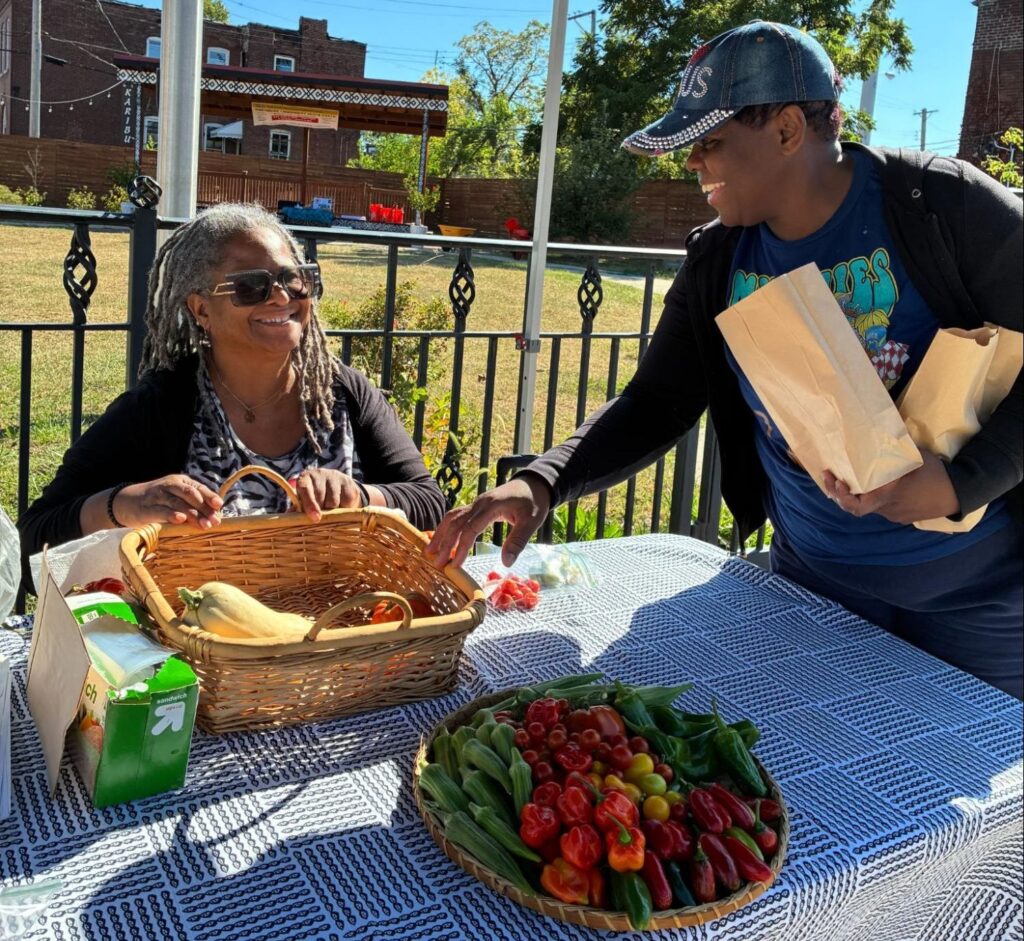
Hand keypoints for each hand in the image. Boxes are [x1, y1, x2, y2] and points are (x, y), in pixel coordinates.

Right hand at [114, 475, 222, 528]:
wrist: (126, 502)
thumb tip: (215, 516)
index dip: (210, 497)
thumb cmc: (159, 501)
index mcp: (179, 481)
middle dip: (204, 508)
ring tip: (204, 525)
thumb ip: (193, 504)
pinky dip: (171, 515)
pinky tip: (181, 520)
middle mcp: (169, 485)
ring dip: (193, 515)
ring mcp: (157, 496)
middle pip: (190, 494)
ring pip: (178, 503)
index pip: (198, 487)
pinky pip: (161, 511)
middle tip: (215, 521)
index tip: (219, 506)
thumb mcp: (176, 497)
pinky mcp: (146, 508)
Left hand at [292, 468, 364, 520]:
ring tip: (330, 510)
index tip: (315, 518)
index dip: (309, 504)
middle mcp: (319, 474)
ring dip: (332, 511)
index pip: (305, 489)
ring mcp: (335, 476)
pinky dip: (344, 509)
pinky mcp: (348, 483)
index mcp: (304, 478)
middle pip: (320, 497)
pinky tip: (341, 507)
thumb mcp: (304, 501)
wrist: (337, 487)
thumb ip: (298, 509)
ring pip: (333, 501)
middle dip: (320, 510)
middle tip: (320, 517)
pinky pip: (346, 502)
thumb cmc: (315, 498)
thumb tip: (290, 520)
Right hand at [426, 475, 551, 568]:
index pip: (471, 528)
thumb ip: (518, 541)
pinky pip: (456, 516)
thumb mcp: (532, 522)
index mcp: (492, 506)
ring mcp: (476, 503)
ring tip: (431, 552)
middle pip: (456, 523)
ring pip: (452, 517)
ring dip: (440, 534)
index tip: (455, 565)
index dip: (462, 548)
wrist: (534, 484)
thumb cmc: (534, 503)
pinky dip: (446, 528)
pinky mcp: (476, 506)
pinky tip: (441, 540)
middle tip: (437, 564)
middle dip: (445, 543)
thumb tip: (506, 563)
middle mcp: (480, 503)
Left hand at [823, 450, 959, 523]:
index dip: (840, 495)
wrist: (960, 492)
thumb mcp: (913, 457)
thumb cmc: (936, 472)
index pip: (856, 505)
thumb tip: (879, 431)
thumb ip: (894, 450)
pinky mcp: (902, 517)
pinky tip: (873, 487)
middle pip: (856, 507)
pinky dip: (873, 498)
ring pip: (870, 506)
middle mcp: (888, 508)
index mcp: (888, 495)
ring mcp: (895, 515)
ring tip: (848, 479)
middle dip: (840, 494)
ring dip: (858, 495)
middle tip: (832, 478)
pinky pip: (882, 508)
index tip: (835, 480)